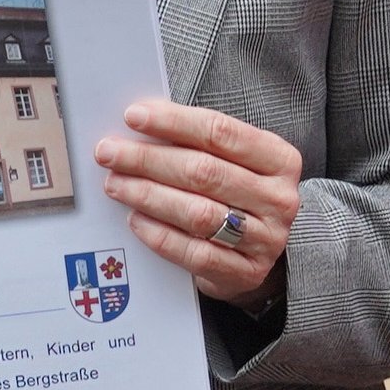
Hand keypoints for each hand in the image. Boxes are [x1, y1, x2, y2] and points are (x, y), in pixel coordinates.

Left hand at [95, 100, 299, 308]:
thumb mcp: (231, 162)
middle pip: (204, 172)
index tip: (133, 116)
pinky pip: (194, 252)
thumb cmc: (235, 195)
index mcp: (280, 159)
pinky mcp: (245, 273)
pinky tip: (135, 220)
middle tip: (110, 153)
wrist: (256, 255)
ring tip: (116, 184)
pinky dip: (159, 235)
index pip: (221, 132)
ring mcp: (266, 239)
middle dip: (149, 159)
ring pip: (198, 213)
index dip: (173, 122)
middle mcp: (279, 198)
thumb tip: (140, 122)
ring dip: (148, 195)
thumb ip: (195, 142)